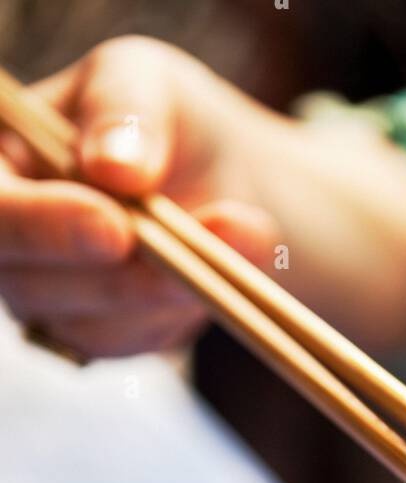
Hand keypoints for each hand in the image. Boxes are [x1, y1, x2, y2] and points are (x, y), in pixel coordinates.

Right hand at [0, 37, 278, 356]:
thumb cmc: (160, 119)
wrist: (218, 180)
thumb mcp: (145, 80)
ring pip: (89, 323)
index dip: (43, 226)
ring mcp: (46, 295)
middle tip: (185, 260)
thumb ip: (123, 110)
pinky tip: (223, 273)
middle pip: (28, 283)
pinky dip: (180, 312)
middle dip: (115, 279)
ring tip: (244, 235)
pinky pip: (131, 342)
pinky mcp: (96, 335)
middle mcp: (8, 238)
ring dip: (168, 292)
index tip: (116, 226)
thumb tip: (112, 166)